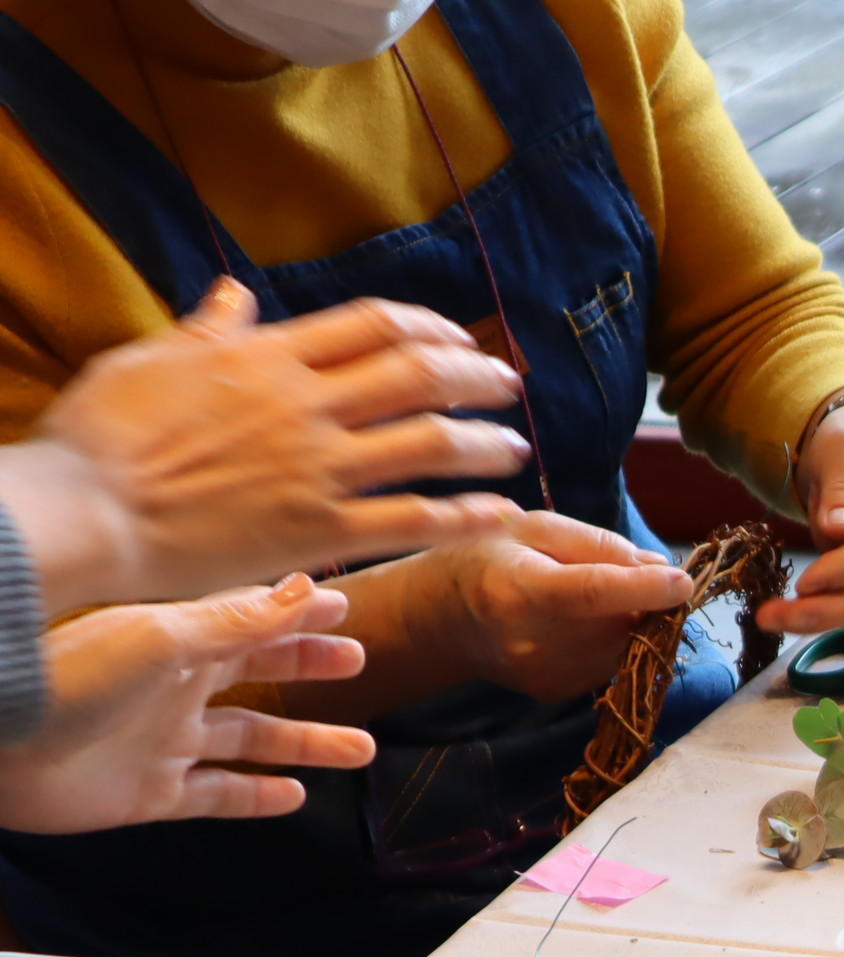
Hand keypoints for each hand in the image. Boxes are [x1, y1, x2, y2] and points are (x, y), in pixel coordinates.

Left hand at [0, 575, 375, 833]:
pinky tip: (293, 797)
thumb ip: (239, 621)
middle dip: (307, 667)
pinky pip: (216, 795)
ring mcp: (163, 741)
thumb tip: (305, 588)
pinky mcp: (149, 792)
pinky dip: (256, 798)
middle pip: (258, 673)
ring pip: (251, 740)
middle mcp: (174, 687)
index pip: (252, 621)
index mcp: (178, 642)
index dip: (298, 615)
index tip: (343, 610)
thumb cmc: (71, 676)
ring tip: (360, 748)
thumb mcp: (165, 637)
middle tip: (357, 664)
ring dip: (305, 743)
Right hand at [8, 280, 529, 611]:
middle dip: (475, 376)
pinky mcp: (318, 530)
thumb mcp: (150, 361)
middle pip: (419, 374)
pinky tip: (499, 512)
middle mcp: (305, 404)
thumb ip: (207, 332)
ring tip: (514, 448)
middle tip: (508, 386)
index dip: (430, 329)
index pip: (373, 325)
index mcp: (266, 356)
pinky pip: (413, 519)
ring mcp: (317, 467)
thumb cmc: (101, 438)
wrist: (85, 511)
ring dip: (485, 443)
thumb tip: (236, 295)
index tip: (458, 339)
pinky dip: (465, 514)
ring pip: (430, 443)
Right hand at [431, 510, 693, 703]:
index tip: (683, 581)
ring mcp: (545, 674)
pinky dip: (614, 642)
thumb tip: (660, 569)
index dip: (645, 589)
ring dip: (632, 622)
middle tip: (638, 575)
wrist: (441, 620)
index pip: (593, 593)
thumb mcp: (533, 528)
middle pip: (618, 624)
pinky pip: (610, 664)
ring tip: (602, 598)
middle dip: (647, 601)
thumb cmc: (487, 558)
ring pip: (623, 648)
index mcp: (520, 590)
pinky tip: (585, 624)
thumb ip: (598, 544)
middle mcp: (532, 641)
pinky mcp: (557, 693)